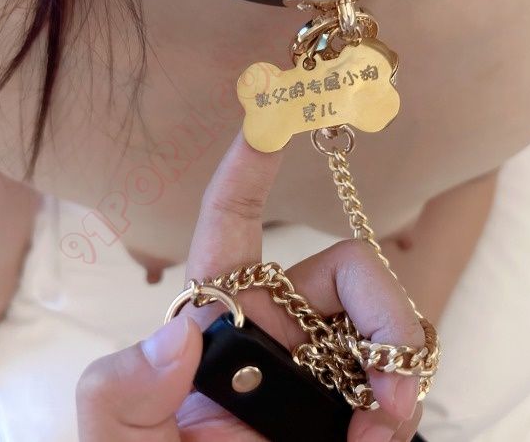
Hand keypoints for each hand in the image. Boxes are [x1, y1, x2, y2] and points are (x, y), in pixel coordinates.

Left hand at [76, 132, 425, 440]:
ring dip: (402, 362)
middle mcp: (279, 327)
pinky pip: (408, 366)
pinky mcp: (361, 394)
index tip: (270, 120)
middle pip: (350, 269)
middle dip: (386, 312)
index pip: (233, 227)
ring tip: (383, 428)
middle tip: (389, 390)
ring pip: (391, 316)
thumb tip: (176, 333)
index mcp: (219, 319)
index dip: (248, 172)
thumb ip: (121, 394)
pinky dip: (408, 395)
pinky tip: (385, 435)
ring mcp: (326, 360)